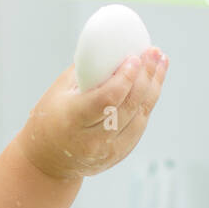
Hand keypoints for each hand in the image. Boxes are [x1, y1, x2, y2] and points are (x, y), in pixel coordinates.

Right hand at [16, 47, 168, 180]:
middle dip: (145, 75)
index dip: (125, 78)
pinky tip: (154, 82)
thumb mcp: (59, 92)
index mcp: (72, 120)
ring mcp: (108, 150)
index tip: (134, 58)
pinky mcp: (120, 153)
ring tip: (160, 61)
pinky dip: (148, 101)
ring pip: (140, 114)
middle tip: (153, 52)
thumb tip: (111, 47)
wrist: (48, 160)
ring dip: (154, 86)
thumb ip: (86, 72)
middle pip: (128, 106)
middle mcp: (92, 139)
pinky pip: (140, 123)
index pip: (106, 100)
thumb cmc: (49, 118)